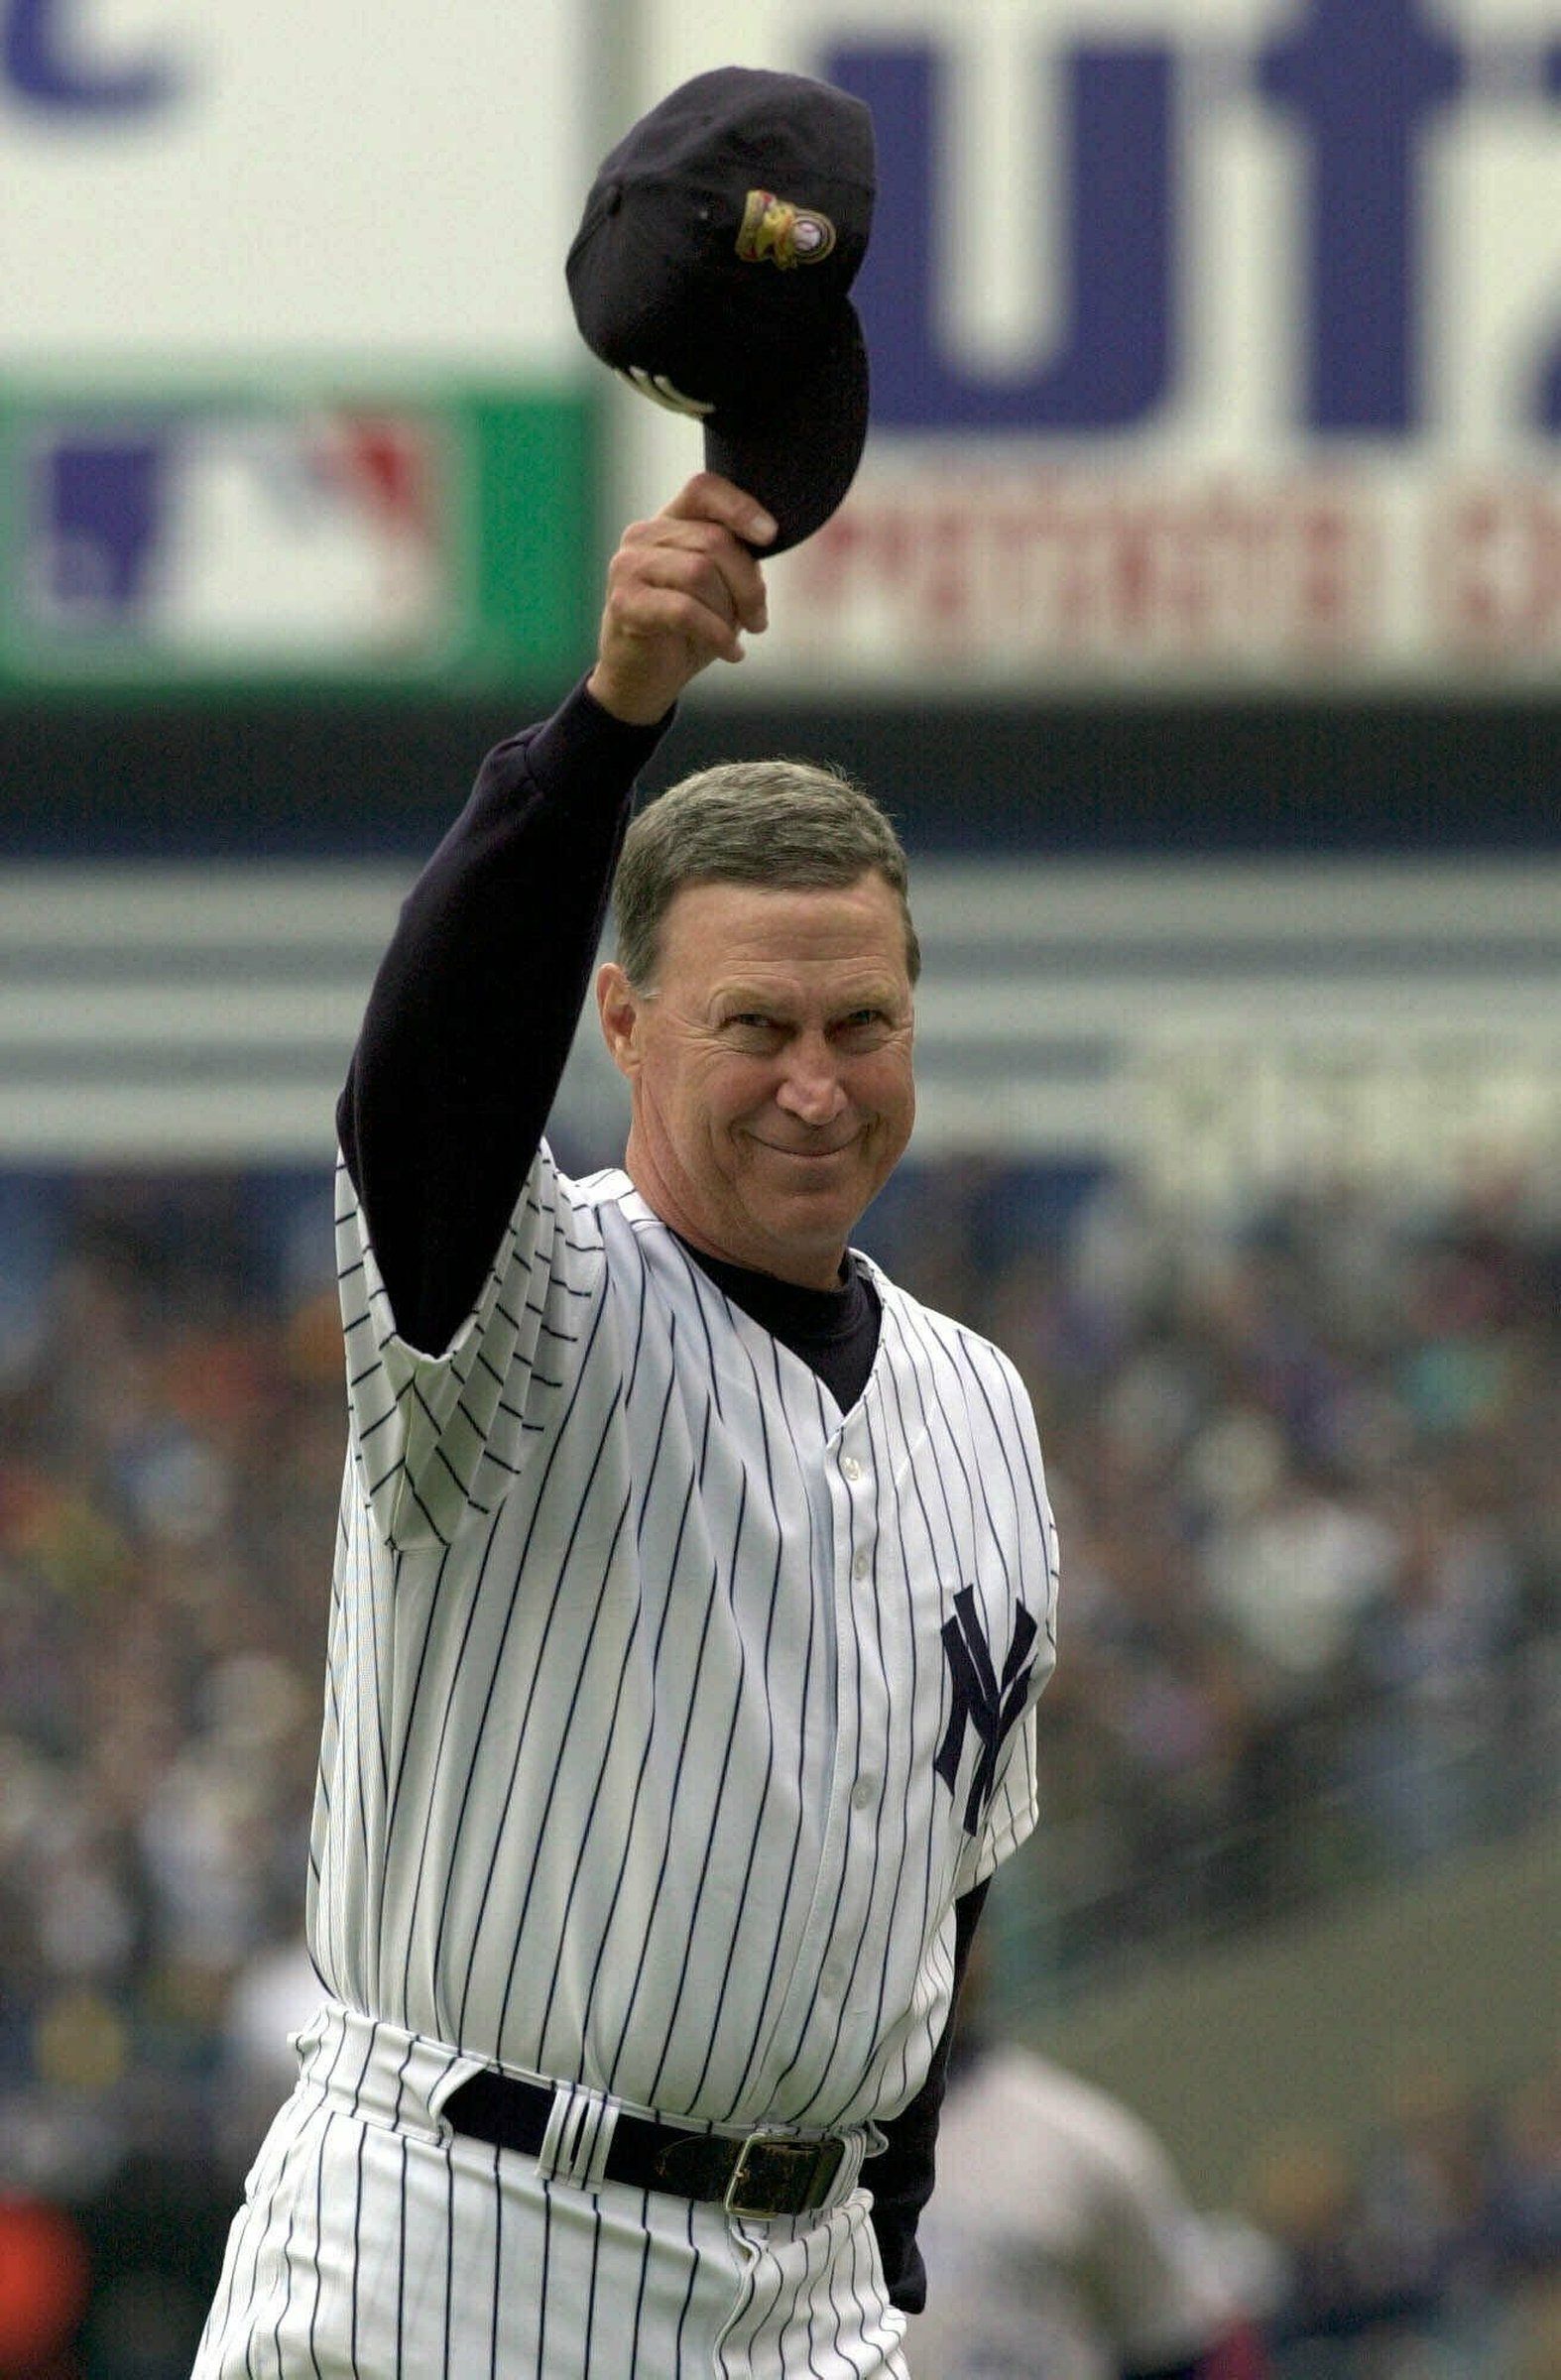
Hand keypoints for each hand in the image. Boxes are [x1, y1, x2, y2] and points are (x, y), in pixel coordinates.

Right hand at [586, 474, 776, 725]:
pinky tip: (730, 653)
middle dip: (749, 585)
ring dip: (729, 612)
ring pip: (701, 573)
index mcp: (669, 522)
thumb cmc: (687, 632)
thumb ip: (737, 561)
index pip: (704, 489)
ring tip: (734, 638)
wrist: (643, 680)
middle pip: (715, 541)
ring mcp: (628, 566)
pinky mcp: (624, 602)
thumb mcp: (721, 590)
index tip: (770, 537)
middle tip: (758, 620)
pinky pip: (685, 610)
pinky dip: (717, 634)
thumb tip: (762, 541)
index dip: (741, 506)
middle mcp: (643, 535)